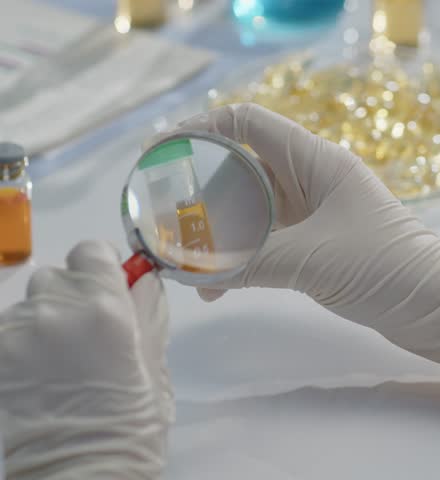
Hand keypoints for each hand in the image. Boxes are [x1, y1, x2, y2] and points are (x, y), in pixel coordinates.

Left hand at [0, 241, 172, 479]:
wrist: (83, 472)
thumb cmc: (132, 423)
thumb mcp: (156, 362)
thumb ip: (148, 310)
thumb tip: (140, 278)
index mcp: (105, 307)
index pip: (91, 251)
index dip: (101, 265)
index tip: (109, 286)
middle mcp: (54, 309)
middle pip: (57, 276)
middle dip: (73, 295)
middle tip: (87, 332)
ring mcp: (16, 333)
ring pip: (29, 304)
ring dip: (45, 320)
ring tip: (59, 360)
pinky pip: (9, 330)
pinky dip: (23, 343)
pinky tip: (38, 373)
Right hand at [162, 103, 439, 375]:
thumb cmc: (385, 267)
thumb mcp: (310, 259)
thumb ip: (246, 262)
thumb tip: (189, 271)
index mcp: (316, 162)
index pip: (248, 123)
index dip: (201, 129)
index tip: (162, 154)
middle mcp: (312, 180)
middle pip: (241, 170)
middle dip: (200, 195)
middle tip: (165, 227)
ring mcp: (315, 214)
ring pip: (251, 212)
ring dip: (217, 235)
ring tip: (186, 266)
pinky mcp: (318, 247)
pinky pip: (266, 243)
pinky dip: (240, 260)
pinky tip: (216, 287)